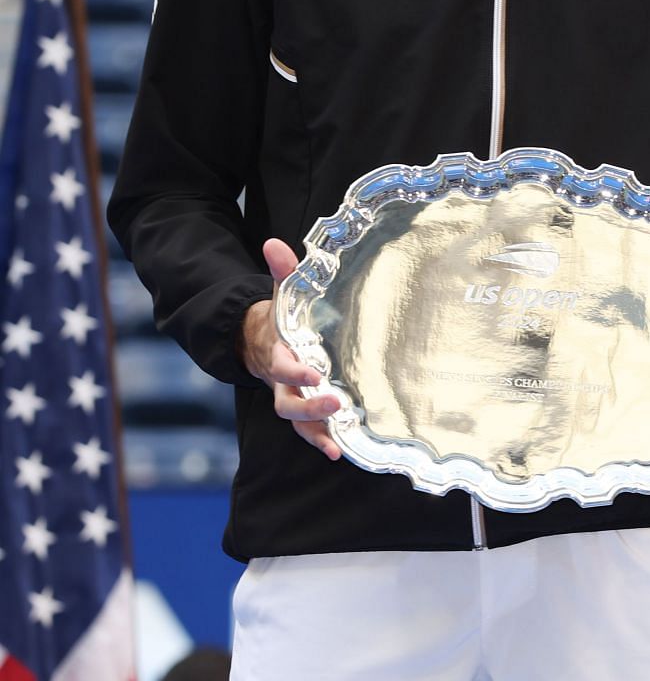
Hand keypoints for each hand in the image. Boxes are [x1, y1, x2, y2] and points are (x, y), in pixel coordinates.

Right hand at [238, 238, 342, 459]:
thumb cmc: (281, 318)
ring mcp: (290, 399)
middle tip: (333, 402)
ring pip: (297, 421)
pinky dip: (323, 441)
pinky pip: (310, 431)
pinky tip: (342, 452)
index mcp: (278, 353)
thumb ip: (283, 272)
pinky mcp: (303, 411)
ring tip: (337, 440)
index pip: (283, 365)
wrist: (261, 343)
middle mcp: (281, 382)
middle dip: (308, 405)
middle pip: (287, 401)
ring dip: (316, 430)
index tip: (314, 372)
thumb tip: (274, 243)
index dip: (295, 371)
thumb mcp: (282, 294)